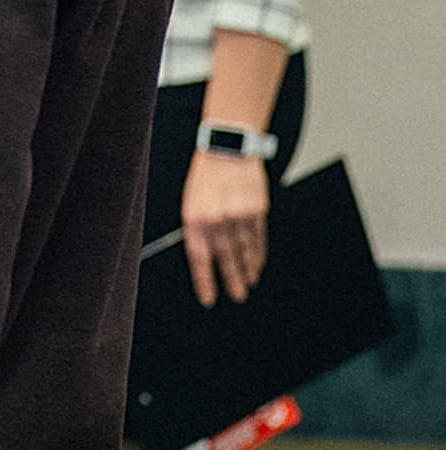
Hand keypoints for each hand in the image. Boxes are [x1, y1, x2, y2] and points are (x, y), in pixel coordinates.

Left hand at [184, 149, 271, 306]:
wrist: (227, 150)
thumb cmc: (204, 177)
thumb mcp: (190, 202)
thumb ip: (197, 228)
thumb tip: (205, 256)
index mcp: (195, 219)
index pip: (199, 259)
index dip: (204, 281)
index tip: (209, 299)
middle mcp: (218, 220)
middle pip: (226, 259)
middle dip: (231, 280)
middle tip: (237, 297)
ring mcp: (239, 216)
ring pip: (245, 251)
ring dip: (248, 269)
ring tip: (249, 284)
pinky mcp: (258, 211)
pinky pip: (258, 238)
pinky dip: (258, 253)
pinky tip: (258, 264)